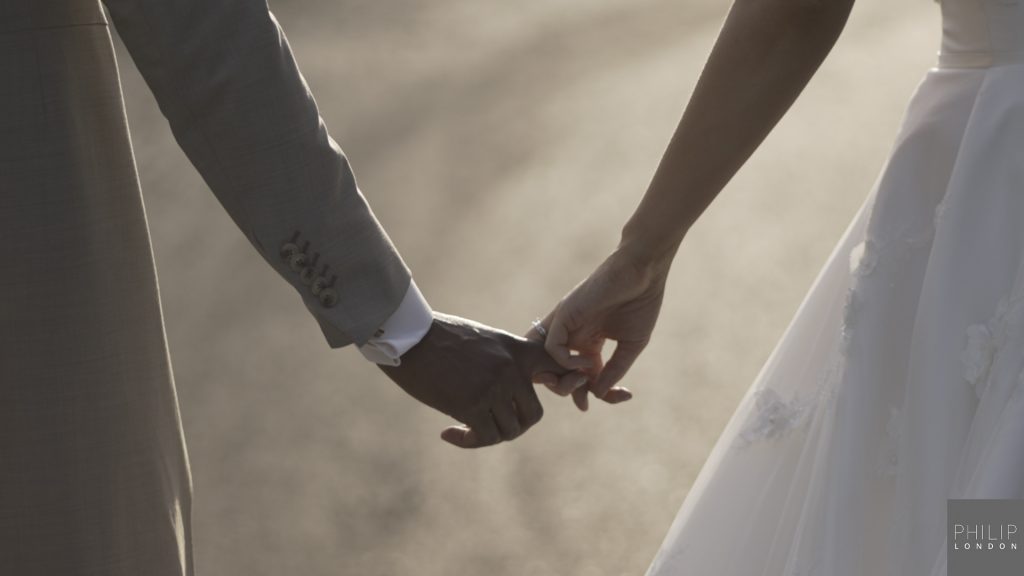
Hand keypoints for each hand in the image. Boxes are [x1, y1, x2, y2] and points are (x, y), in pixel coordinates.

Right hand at [379, 312, 566, 447]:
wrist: (410, 335)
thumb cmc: (439, 336)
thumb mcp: (483, 339)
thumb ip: (502, 359)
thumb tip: (510, 389)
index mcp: (517, 351)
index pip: (558, 366)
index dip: (570, 381)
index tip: (566, 390)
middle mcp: (512, 370)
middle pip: (532, 415)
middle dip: (513, 425)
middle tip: (489, 425)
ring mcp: (494, 388)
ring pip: (508, 430)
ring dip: (487, 435)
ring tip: (465, 428)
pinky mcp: (472, 405)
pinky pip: (483, 437)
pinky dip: (467, 441)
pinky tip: (447, 432)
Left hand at [529, 247, 667, 409]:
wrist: (643, 272)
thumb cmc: (642, 303)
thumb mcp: (631, 345)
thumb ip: (614, 370)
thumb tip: (598, 394)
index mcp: (590, 341)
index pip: (579, 375)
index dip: (587, 393)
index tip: (604, 403)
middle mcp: (574, 335)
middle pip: (555, 371)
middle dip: (566, 392)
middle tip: (584, 403)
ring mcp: (567, 326)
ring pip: (545, 362)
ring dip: (560, 383)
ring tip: (585, 383)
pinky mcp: (563, 315)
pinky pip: (551, 347)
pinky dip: (565, 362)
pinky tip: (588, 361)